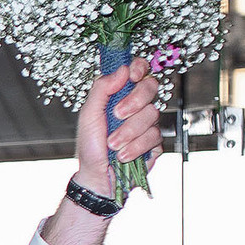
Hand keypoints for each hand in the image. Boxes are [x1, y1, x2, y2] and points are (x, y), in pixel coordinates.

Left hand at [74, 56, 161, 196]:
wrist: (97, 176)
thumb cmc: (90, 146)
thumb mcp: (88, 115)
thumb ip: (102, 89)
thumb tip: (123, 69)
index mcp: (121, 95)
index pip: (139, 71)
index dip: (140, 68)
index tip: (132, 76)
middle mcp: (137, 106)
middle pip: (150, 87)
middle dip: (134, 101)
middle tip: (117, 115)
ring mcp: (148, 123)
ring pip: (152, 113)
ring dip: (129, 131)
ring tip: (113, 144)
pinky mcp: (155, 142)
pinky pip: (154, 136)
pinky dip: (136, 147)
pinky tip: (124, 155)